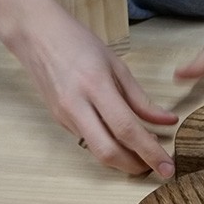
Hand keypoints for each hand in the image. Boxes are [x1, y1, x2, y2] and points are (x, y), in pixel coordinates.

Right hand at [9, 10, 177, 177]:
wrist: (36, 35)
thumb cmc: (79, 43)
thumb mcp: (117, 65)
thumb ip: (141, 99)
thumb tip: (167, 121)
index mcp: (95, 86)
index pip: (126, 129)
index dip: (149, 151)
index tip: (168, 167)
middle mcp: (76, 106)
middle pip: (108, 151)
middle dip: (135, 166)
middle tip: (156, 168)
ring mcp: (64, 116)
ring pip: (97, 151)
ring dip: (123, 160)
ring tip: (143, 155)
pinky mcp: (59, 121)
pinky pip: (88, 141)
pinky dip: (108, 146)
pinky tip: (121, 141)